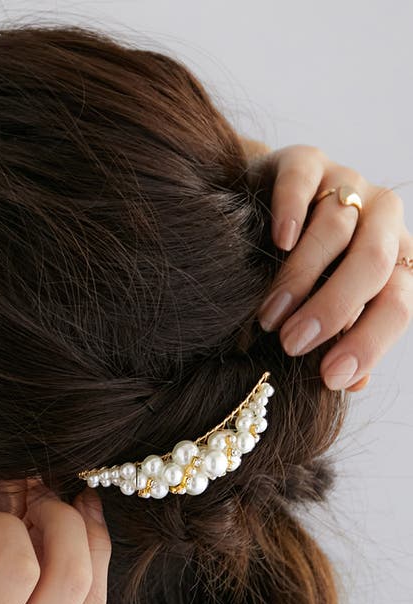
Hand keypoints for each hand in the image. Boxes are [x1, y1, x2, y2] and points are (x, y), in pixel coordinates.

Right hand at [252, 145, 411, 390]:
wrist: (264, 206)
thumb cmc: (301, 268)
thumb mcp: (324, 304)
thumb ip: (341, 336)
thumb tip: (350, 382)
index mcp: (397, 259)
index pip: (399, 302)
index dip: (369, 342)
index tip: (329, 377)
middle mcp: (382, 219)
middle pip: (372, 262)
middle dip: (333, 308)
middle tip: (292, 344)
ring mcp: (346, 185)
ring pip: (335, 229)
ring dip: (300, 278)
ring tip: (268, 316)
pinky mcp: (306, 161)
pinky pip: (304, 183)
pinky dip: (292, 212)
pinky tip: (279, 242)